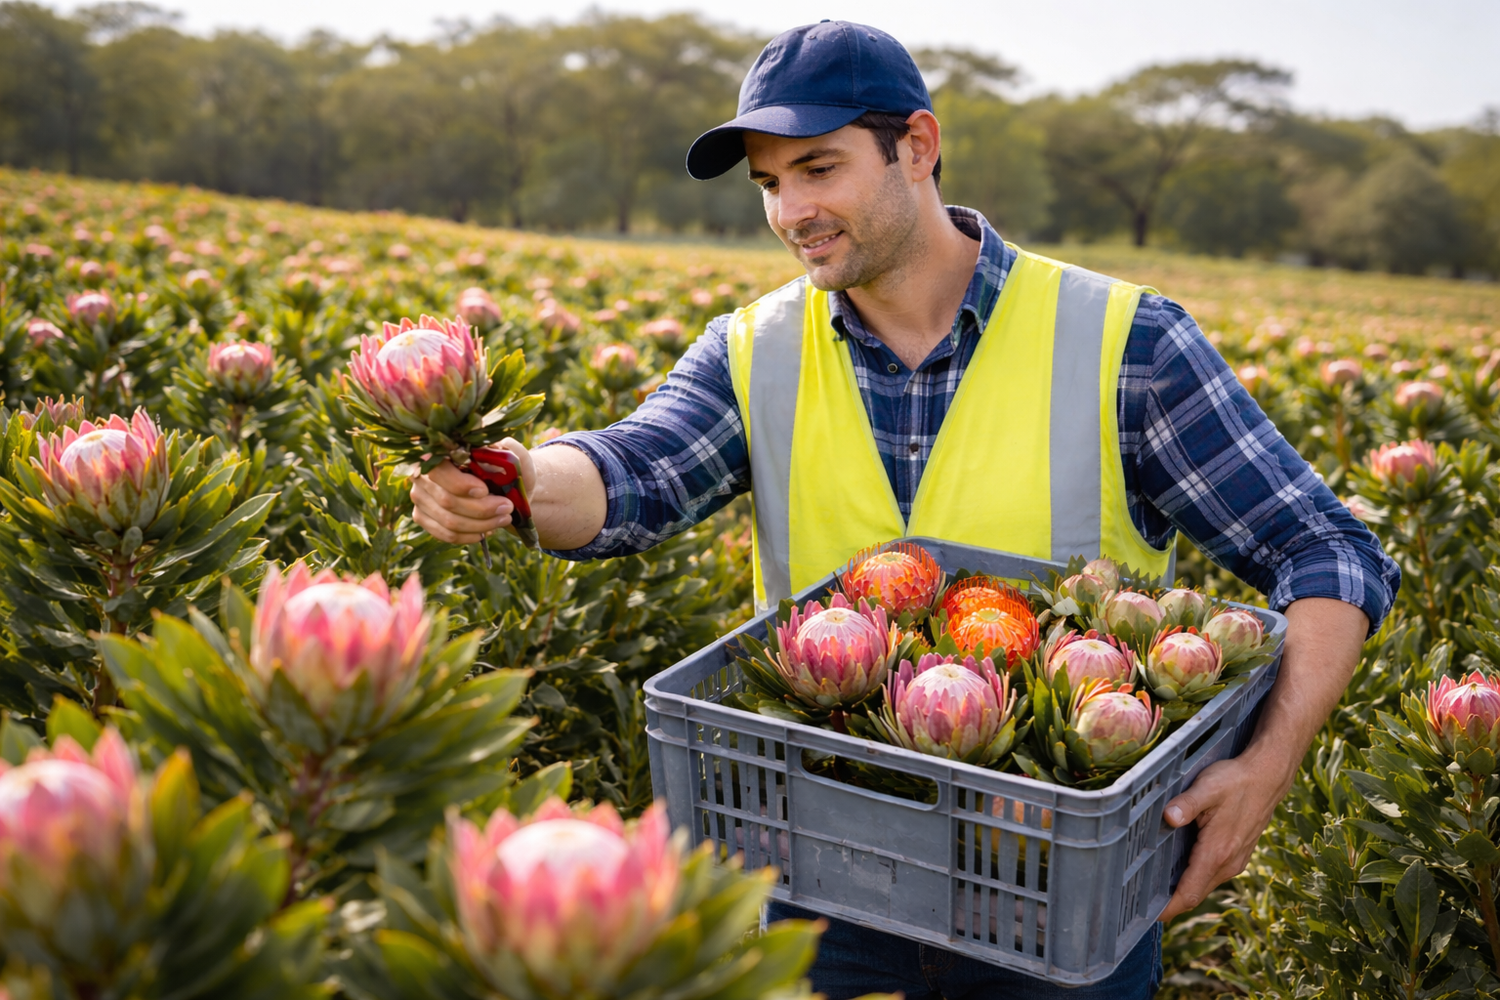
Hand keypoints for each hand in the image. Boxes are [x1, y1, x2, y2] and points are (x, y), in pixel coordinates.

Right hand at [410, 438, 535, 543]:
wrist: (495, 484)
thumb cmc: (499, 466)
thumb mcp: (508, 454)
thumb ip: (509, 449)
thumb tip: (505, 446)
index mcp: (437, 452)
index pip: (440, 471)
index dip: (460, 484)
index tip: (485, 491)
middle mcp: (421, 475)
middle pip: (447, 501)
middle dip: (481, 509)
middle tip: (507, 508)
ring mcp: (419, 497)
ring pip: (448, 522)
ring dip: (481, 525)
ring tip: (504, 519)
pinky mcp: (422, 517)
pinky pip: (446, 534)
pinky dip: (470, 536)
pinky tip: (487, 530)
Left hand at [1157, 749, 1289, 921]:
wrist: (1268, 777)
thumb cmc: (1235, 781)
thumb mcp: (1208, 787)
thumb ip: (1187, 803)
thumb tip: (1169, 816)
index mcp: (1217, 852)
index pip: (1189, 893)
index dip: (1168, 909)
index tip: (1146, 917)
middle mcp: (1227, 863)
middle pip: (1194, 894)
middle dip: (1169, 903)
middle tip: (1137, 902)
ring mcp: (1234, 861)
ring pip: (1203, 885)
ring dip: (1182, 890)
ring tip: (1150, 887)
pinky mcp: (1237, 855)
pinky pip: (1211, 875)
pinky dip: (1193, 878)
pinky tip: (1175, 868)